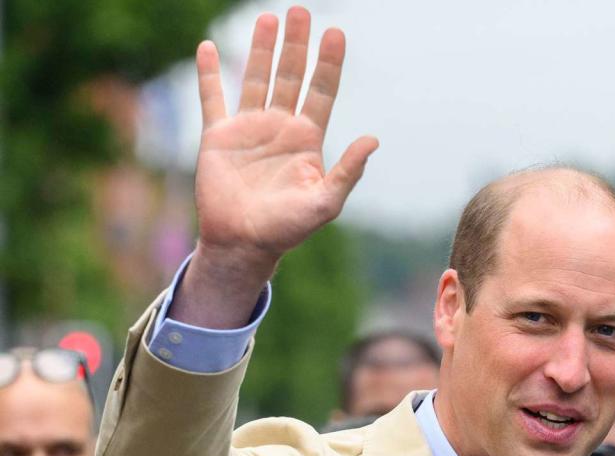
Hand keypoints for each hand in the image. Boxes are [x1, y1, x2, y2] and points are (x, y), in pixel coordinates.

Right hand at [194, 7, 376, 275]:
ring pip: (255, 79)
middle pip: (291, 76)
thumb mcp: (326, 202)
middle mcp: (280, 127)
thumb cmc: (288, 228)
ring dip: (261, 49)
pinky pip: (212, 99)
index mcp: (307, 139)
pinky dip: (209, 74)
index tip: (336, 32)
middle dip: (297, 45)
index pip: (322, 92)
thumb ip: (348, 171)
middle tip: (301, 11)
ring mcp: (248, 129)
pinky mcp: (218, 137)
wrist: (244, 243)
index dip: (329, 63)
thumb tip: (373, 139)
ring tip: (269, 18)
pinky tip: (210, 49)